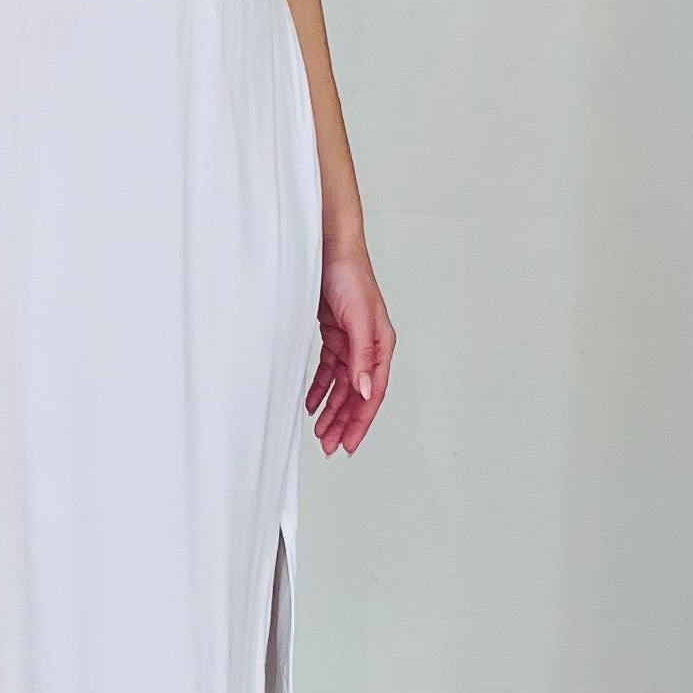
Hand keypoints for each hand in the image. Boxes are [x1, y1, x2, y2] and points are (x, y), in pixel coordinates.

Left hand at [308, 246, 394, 455]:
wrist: (329, 246)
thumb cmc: (349, 274)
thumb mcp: (357, 317)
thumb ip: (361, 355)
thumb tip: (364, 390)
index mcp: (380, 345)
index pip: (372, 393)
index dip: (360, 422)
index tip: (348, 445)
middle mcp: (368, 346)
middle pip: (357, 395)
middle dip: (344, 422)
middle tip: (329, 446)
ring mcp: (351, 341)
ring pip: (342, 386)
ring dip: (332, 409)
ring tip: (320, 431)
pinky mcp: (334, 334)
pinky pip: (328, 370)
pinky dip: (321, 388)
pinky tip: (311, 403)